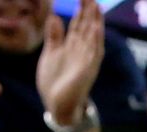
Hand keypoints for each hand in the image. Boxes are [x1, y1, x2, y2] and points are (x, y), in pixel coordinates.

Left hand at [37, 0, 104, 130]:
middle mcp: (81, 51)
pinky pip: (93, 54)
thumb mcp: (50, 55)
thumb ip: (54, 37)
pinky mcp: (87, 71)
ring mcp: (86, 61)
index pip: (78, 24)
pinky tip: (96, 28)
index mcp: (71, 47)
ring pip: (92, 37)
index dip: (80, 10)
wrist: (57, 107)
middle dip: (88, 11)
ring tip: (96, 6)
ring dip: (95, 22)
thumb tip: (55, 17)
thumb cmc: (54, 83)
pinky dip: (95, 40)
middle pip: (86, 27)